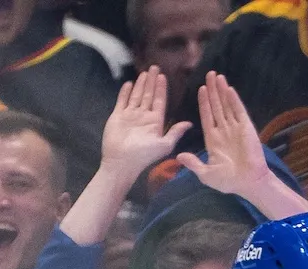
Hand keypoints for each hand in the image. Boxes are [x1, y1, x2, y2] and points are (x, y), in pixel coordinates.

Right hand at [100, 66, 190, 180]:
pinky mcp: (117, 116)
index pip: (159, 101)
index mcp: (155, 121)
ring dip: (141, 84)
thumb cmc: (144, 155)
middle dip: (151, 82)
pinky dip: (125, 92)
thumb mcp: (164, 145)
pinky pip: (122, 100)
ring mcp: (130, 115)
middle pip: (148, 95)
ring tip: (144, 72)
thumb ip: (176, 132)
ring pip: (137, 95)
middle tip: (154, 67)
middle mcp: (143, 116)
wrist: (122, 162)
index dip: (161, 88)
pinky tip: (129, 83)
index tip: (163, 76)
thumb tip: (190, 124)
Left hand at [175, 71, 269, 196]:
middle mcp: (223, 130)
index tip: (200, 89)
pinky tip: (229, 89)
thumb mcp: (206, 174)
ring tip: (217, 76)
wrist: (248, 183)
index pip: (207, 116)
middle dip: (212, 91)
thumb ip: (193, 164)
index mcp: (212, 139)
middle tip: (209, 74)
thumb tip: (178, 156)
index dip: (204, 103)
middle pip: (216, 106)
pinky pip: (239, 111)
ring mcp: (235, 128)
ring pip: (226, 105)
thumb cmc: (228, 181)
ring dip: (222, 91)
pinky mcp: (246, 128)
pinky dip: (234, 100)